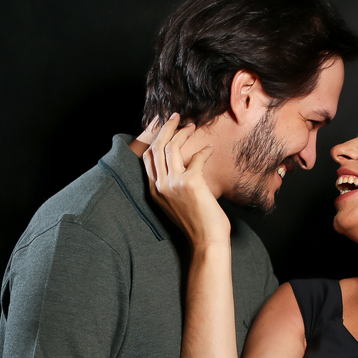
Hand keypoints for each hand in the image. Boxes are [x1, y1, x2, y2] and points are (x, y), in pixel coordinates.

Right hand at [142, 113, 229, 245]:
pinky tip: (210, 148)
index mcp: (154, 190)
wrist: (206, 240)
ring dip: (182, 133)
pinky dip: (204, 151)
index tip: (165, 129)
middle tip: (176, 117)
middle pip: (157, 147)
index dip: (155, 139)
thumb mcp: (175, 204)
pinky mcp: (191, 183)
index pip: (148, 158)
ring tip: (192, 126)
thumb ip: (171, 187)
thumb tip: (179, 169)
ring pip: (171, 147)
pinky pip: (196, 157)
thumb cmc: (195, 223)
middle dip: (166, 128)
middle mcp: (160, 185)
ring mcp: (174, 183)